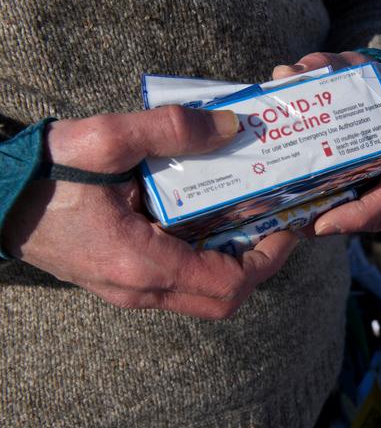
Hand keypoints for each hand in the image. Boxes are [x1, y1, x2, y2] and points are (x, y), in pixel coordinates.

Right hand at [2, 107, 298, 319]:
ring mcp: (131, 291)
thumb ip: (172, 130)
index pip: (231, 284)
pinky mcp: (123, 281)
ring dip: (234, 262)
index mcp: (144, 264)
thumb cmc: (46, 173)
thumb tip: (232, 127)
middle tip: (273, 221)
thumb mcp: (107, 138)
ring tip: (249, 216)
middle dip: (259, 263)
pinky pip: (180, 283)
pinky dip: (207, 258)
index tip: (288, 226)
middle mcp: (141, 290)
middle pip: (223, 299)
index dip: (270, 258)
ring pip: (203, 294)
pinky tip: (209, 218)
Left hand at [273, 51, 380, 234]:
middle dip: (343, 223)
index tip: (321, 222)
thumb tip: (284, 74)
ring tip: (305, 221)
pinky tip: (323, 211)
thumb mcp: (352, 68)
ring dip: (346, 222)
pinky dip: (356, 214)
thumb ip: (320, 67)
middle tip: (302, 226)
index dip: (359, 213)